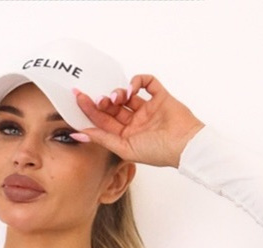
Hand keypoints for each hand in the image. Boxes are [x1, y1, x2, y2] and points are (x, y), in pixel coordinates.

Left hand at [70, 74, 204, 168]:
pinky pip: (147, 82)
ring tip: (119, 97)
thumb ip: (102, 138)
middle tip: (100, 98)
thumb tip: (78, 133)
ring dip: (118, 92)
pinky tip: (133, 87)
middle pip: (113, 106)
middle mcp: (135, 122)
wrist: (185, 145)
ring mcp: (148, 108)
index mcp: (126, 135)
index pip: (103, 120)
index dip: (90, 109)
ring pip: (127, 93)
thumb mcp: (124, 147)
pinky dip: (137, 80)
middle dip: (104, 100)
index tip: (78, 97)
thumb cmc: (158, 152)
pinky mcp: (160, 96)